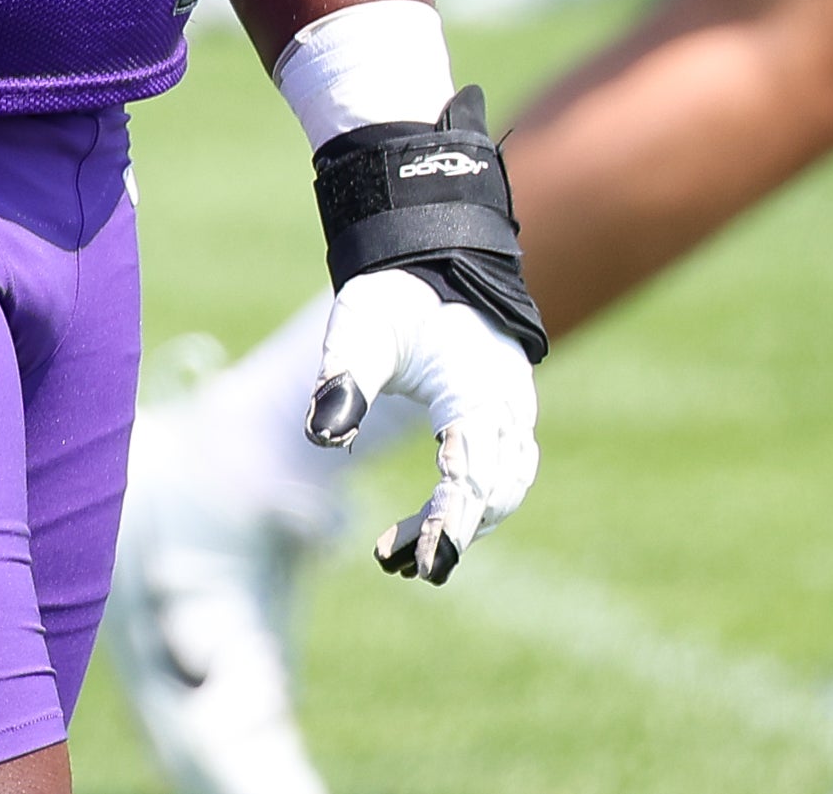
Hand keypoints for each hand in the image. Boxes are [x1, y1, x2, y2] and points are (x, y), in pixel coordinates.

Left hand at [304, 268, 539, 582]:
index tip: (427, 566)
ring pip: (499, 492)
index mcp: (479, 386)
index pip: (473, 469)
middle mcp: (508, 407)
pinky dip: (463, 512)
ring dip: (456, 528)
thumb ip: (343, 378)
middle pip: (494, 490)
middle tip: (400, 568)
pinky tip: (416, 534)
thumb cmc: (396, 297)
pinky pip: (496, 481)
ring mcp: (512, 417)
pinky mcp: (502, 426)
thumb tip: (320, 436)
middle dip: (451, 533)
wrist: (434, 264)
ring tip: (394, 558)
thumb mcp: (362, 326)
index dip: (452, 521)